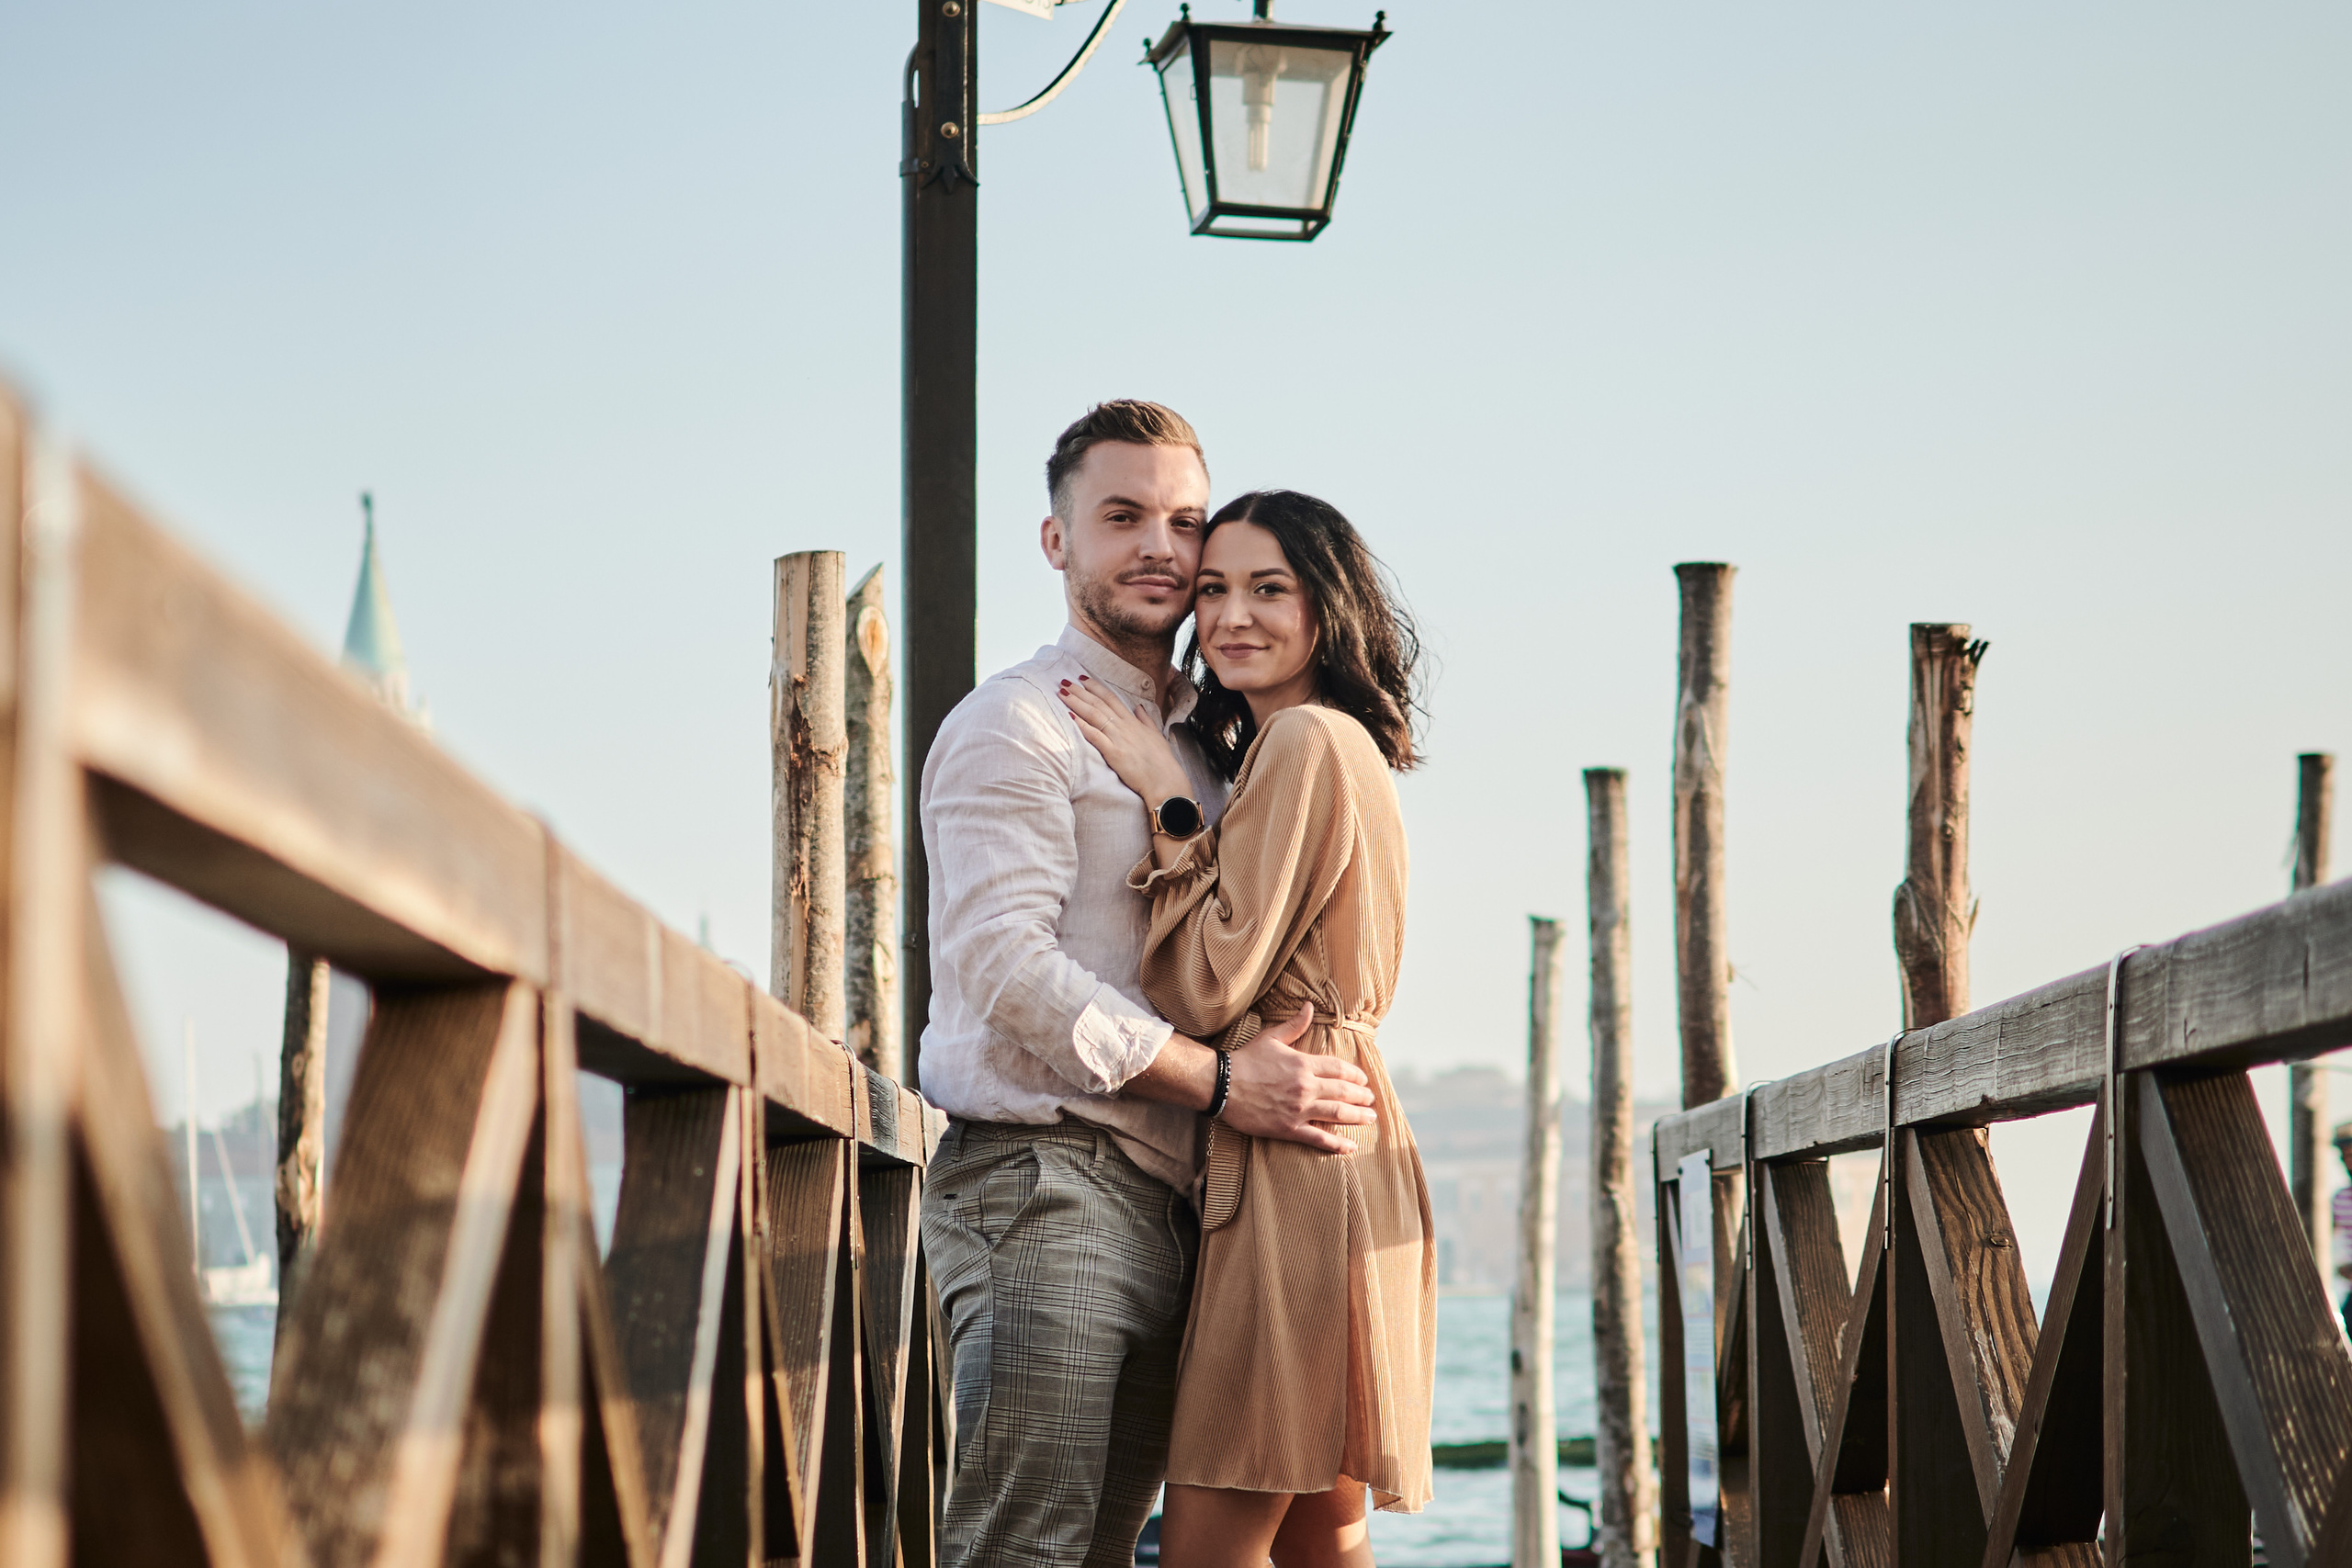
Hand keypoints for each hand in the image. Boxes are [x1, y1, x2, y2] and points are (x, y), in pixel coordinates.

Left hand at [1058, 676, 1192, 811]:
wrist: (1164, 780)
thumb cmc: (1161, 761)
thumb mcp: (1155, 735)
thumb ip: (1145, 719)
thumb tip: (1138, 707)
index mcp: (1132, 721)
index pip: (1110, 698)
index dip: (1095, 687)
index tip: (1082, 679)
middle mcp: (1124, 726)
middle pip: (1098, 703)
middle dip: (1080, 691)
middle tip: (1064, 681)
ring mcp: (1118, 738)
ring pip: (1094, 715)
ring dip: (1077, 703)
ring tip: (1062, 693)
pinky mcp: (1113, 753)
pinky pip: (1095, 735)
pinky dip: (1082, 725)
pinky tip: (1070, 716)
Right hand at [1219, 1007, 1375, 1154]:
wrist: (1222, 1085)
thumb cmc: (1246, 1060)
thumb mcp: (1271, 1038)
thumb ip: (1294, 1025)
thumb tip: (1309, 1007)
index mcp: (1303, 1064)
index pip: (1339, 1069)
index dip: (1355, 1075)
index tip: (1363, 1080)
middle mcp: (1305, 1087)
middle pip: (1343, 1091)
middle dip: (1362, 1097)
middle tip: (1371, 1101)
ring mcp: (1298, 1109)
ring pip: (1337, 1114)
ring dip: (1357, 1117)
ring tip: (1369, 1118)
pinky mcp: (1288, 1128)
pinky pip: (1318, 1138)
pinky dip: (1337, 1144)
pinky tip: (1350, 1147)